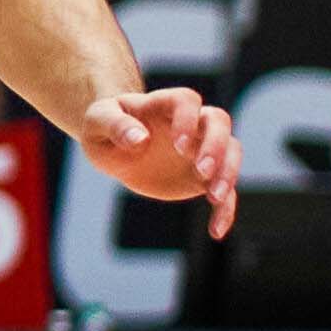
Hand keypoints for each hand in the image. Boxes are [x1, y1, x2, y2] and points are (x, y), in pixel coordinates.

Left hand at [79, 84, 240, 234]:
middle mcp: (190, 123)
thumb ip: (115, 126)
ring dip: (228, 172)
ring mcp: (200, 149)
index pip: (186, 100)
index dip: (188, 119)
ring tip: (214, 197)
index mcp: (162, 104)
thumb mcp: (98, 123)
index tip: (179, 145)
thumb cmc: (104, 127)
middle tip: (202, 170)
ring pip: (231, 151)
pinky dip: (225, 209)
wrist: (114, 146)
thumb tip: (139, 139)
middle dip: (216, 145)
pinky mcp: (202, 176)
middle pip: (219, 121)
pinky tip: (216, 230)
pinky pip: (224, 190)